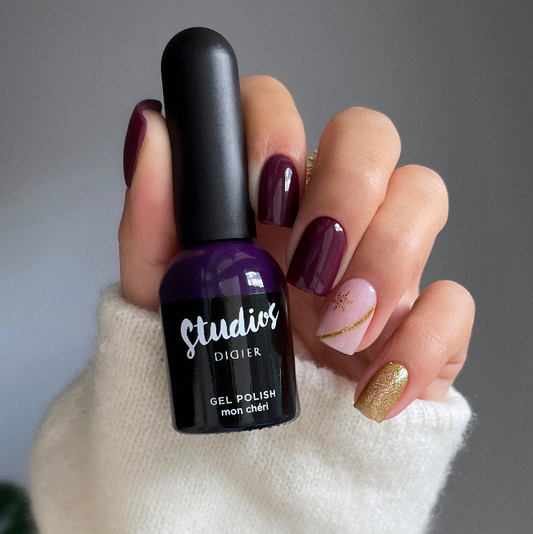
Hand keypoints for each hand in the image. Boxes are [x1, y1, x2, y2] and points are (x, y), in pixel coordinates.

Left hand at [119, 76, 473, 422]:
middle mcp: (330, 215)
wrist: (250, 444)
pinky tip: (374, 384)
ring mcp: (382, 261)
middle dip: (346, 187)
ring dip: (385, 260)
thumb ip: (152, 216)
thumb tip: (153, 129)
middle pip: (369, 136)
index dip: (278, 127)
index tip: (263, 190)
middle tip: (310, 260)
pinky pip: (454, 302)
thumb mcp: (162, 294)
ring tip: (337, 331)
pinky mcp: (420, 321)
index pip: (283, 111)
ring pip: (423, 195)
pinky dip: (419, 343)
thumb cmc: (208, 357)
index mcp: (267, 198)